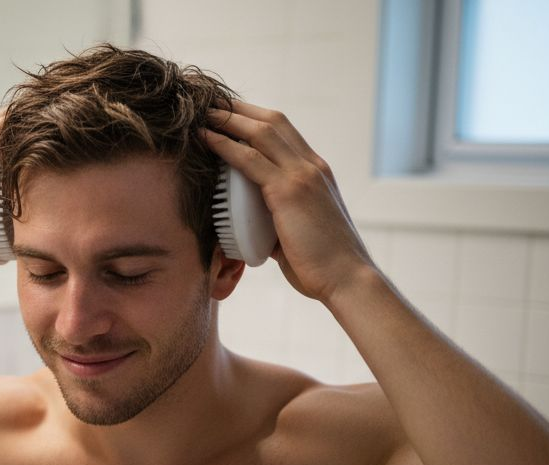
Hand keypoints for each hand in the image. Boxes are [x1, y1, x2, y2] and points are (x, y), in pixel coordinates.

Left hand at [200, 101, 372, 303]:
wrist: (346, 278)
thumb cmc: (321, 264)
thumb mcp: (297, 230)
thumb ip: (277, 219)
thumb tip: (251, 224)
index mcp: (316, 172)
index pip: (285, 131)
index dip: (256, 118)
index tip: (230, 114)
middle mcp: (311, 166)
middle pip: (272, 121)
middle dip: (239, 109)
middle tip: (210, 103)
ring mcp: (302, 175)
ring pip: (261, 133)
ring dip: (228, 119)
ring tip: (202, 112)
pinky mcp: (289, 191)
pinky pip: (251, 159)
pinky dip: (226, 145)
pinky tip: (206, 138)